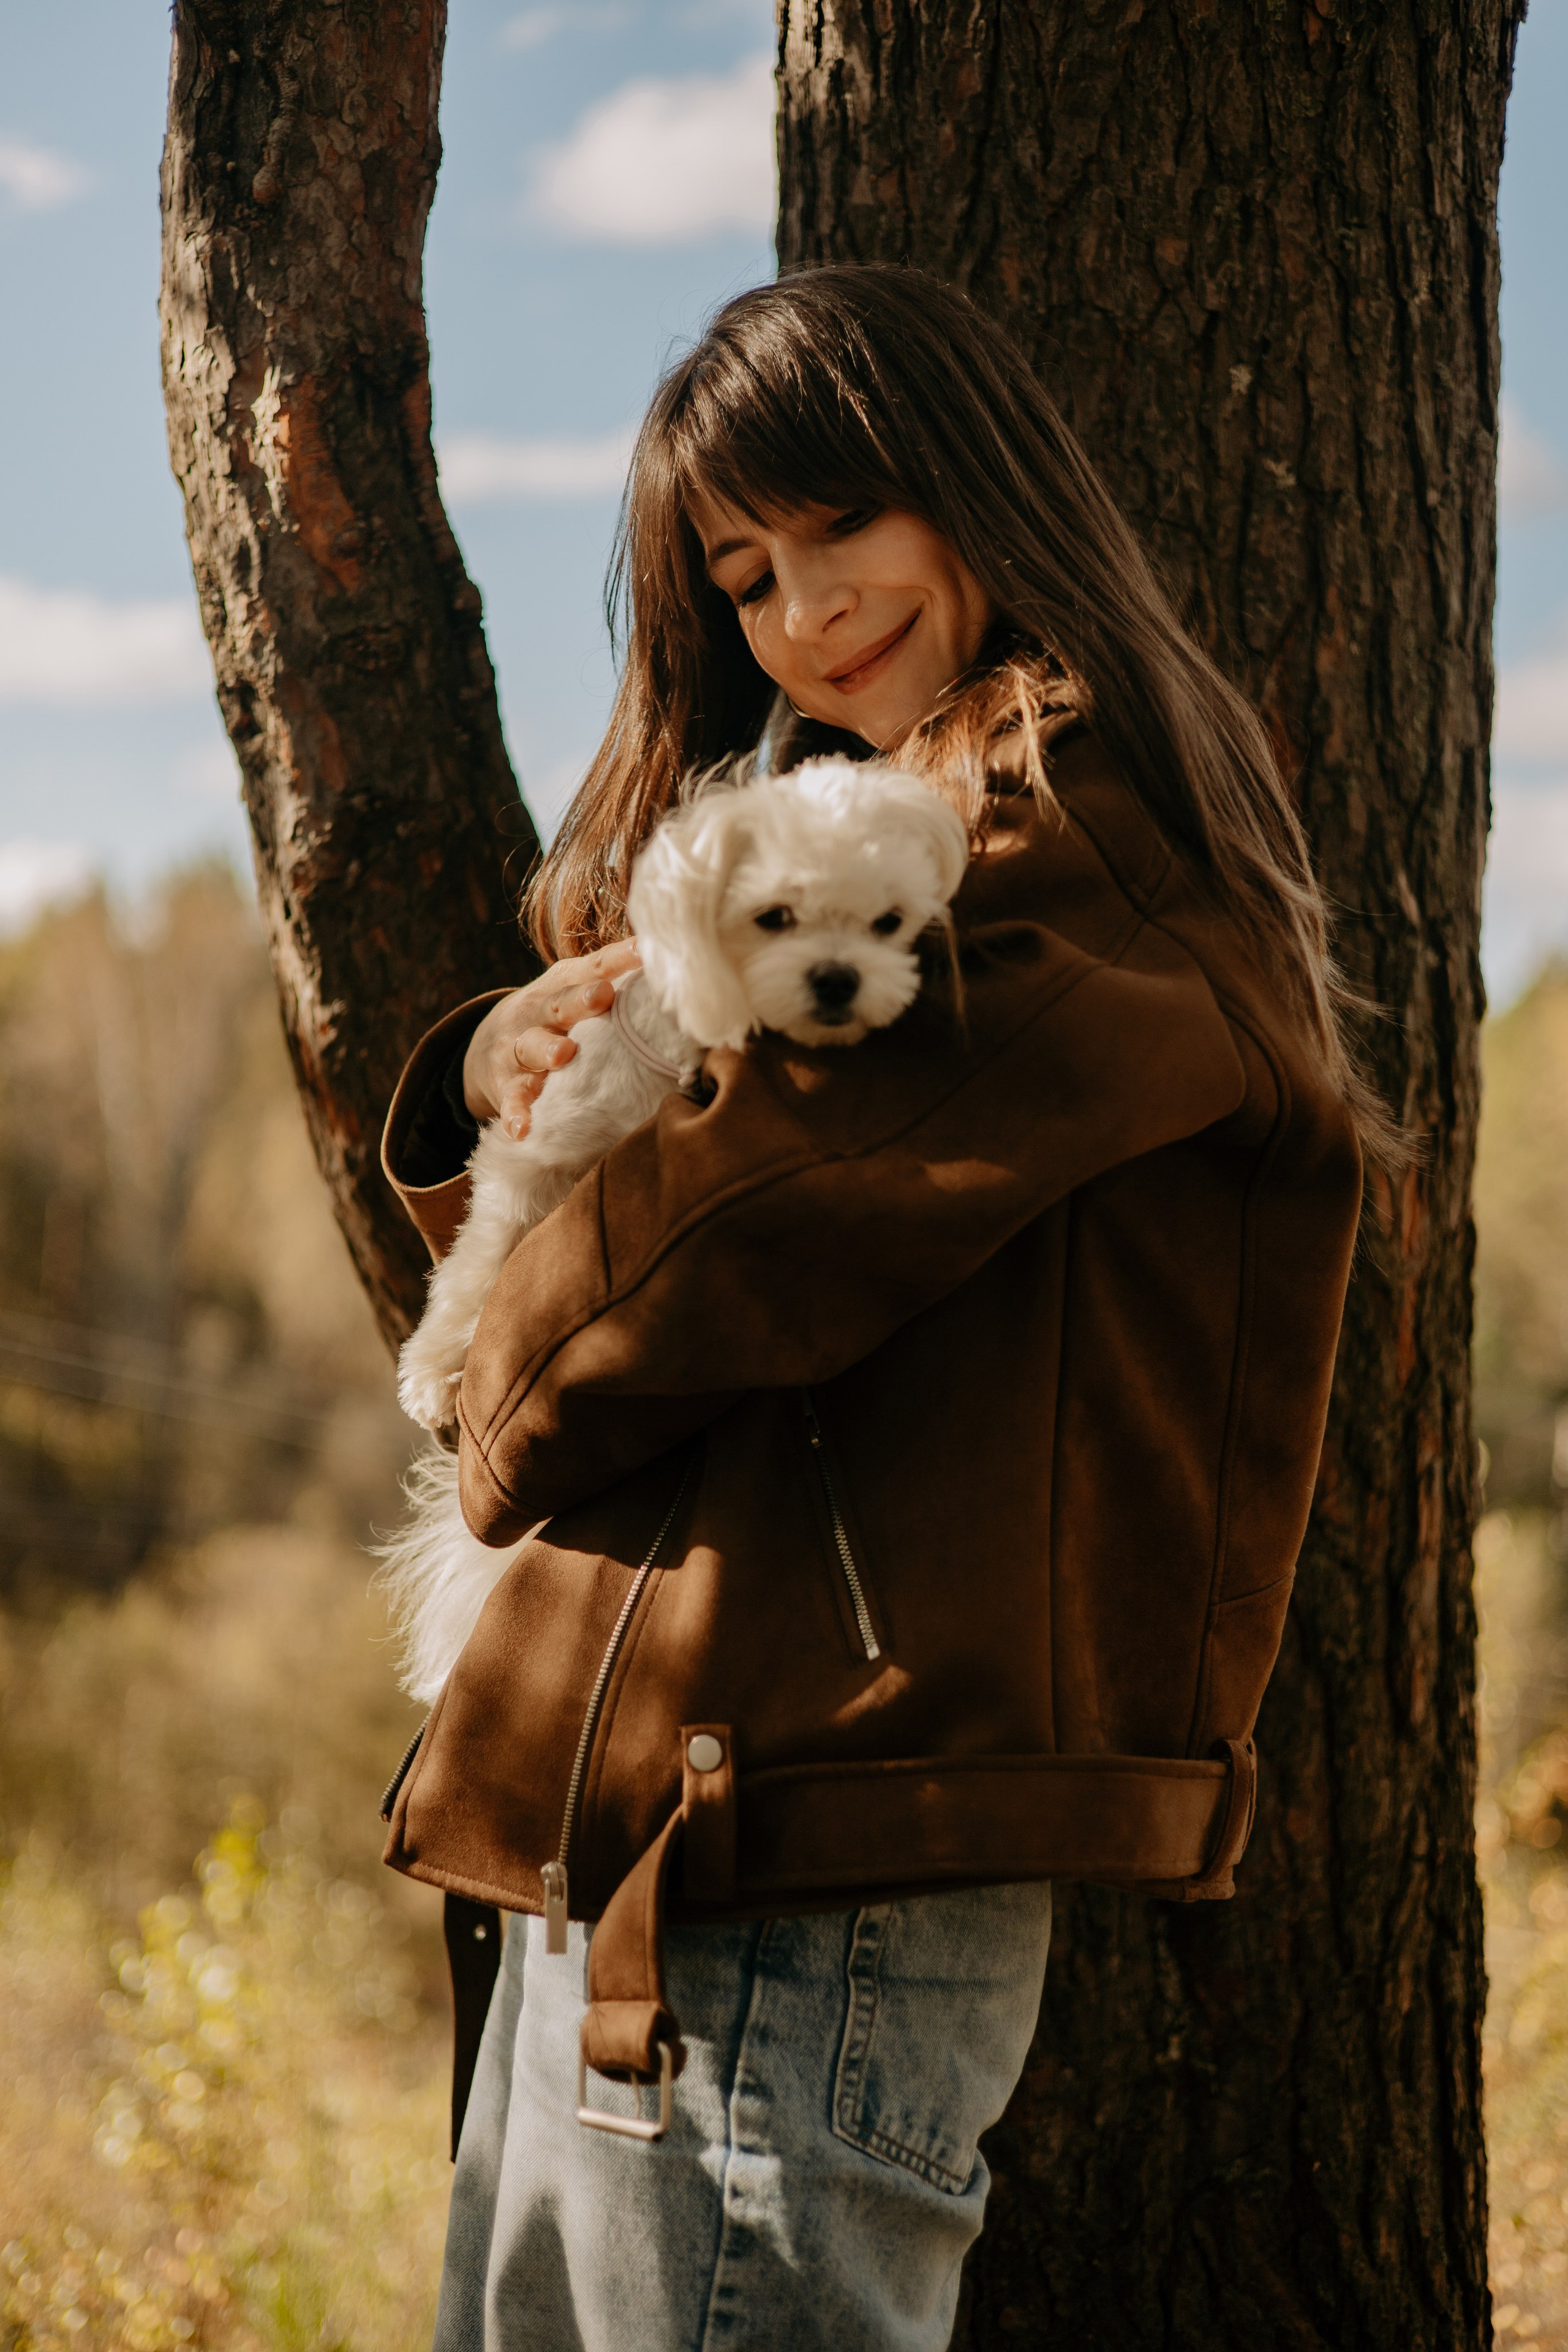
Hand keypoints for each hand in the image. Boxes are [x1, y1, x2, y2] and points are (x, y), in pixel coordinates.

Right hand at [463, 941, 641, 1137]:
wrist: (488, 1044)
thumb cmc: (552, 1016)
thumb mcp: (573, 989)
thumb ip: (613, 977)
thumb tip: (667, 962)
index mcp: (562, 985)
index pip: (593, 968)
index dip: (618, 959)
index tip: (645, 952)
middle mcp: (538, 1013)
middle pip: (560, 1005)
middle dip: (581, 1000)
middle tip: (603, 996)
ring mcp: (518, 1049)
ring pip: (532, 1047)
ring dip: (547, 1050)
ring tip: (564, 1054)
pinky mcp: (504, 1085)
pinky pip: (511, 1100)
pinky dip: (515, 1114)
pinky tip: (522, 1129)